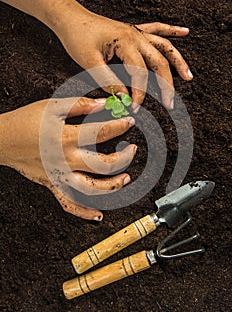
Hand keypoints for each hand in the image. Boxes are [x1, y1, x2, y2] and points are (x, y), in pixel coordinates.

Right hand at [0, 97, 135, 219]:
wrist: (2, 139)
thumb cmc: (25, 121)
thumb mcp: (51, 106)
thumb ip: (79, 105)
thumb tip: (102, 103)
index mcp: (67, 138)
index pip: (102, 133)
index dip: (120, 126)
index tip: (130, 122)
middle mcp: (67, 160)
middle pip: (104, 165)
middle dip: (124, 157)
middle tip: (132, 149)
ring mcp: (60, 176)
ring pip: (92, 189)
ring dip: (113, 187)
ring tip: (125, 179)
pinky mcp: (53, 185)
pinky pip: (70, 205)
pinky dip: (85, 212)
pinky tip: (98, 215)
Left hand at [57, 10, 192, 111]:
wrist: (70, 18)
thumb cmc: (77, 37)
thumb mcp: (89, 62)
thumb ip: (108, 81)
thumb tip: (124, 97)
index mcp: (125, 42)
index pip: (139, 73)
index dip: (139, 93)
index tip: (135, 107)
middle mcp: (136, 36)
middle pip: (159, 62)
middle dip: (166, 84)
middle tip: (170, 103)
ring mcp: (136, 31)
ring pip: (164, 46)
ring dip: (178, 61)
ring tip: (188, 76)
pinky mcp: (134, 30)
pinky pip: (157, 29)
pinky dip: (172, 30)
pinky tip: (184, 32)